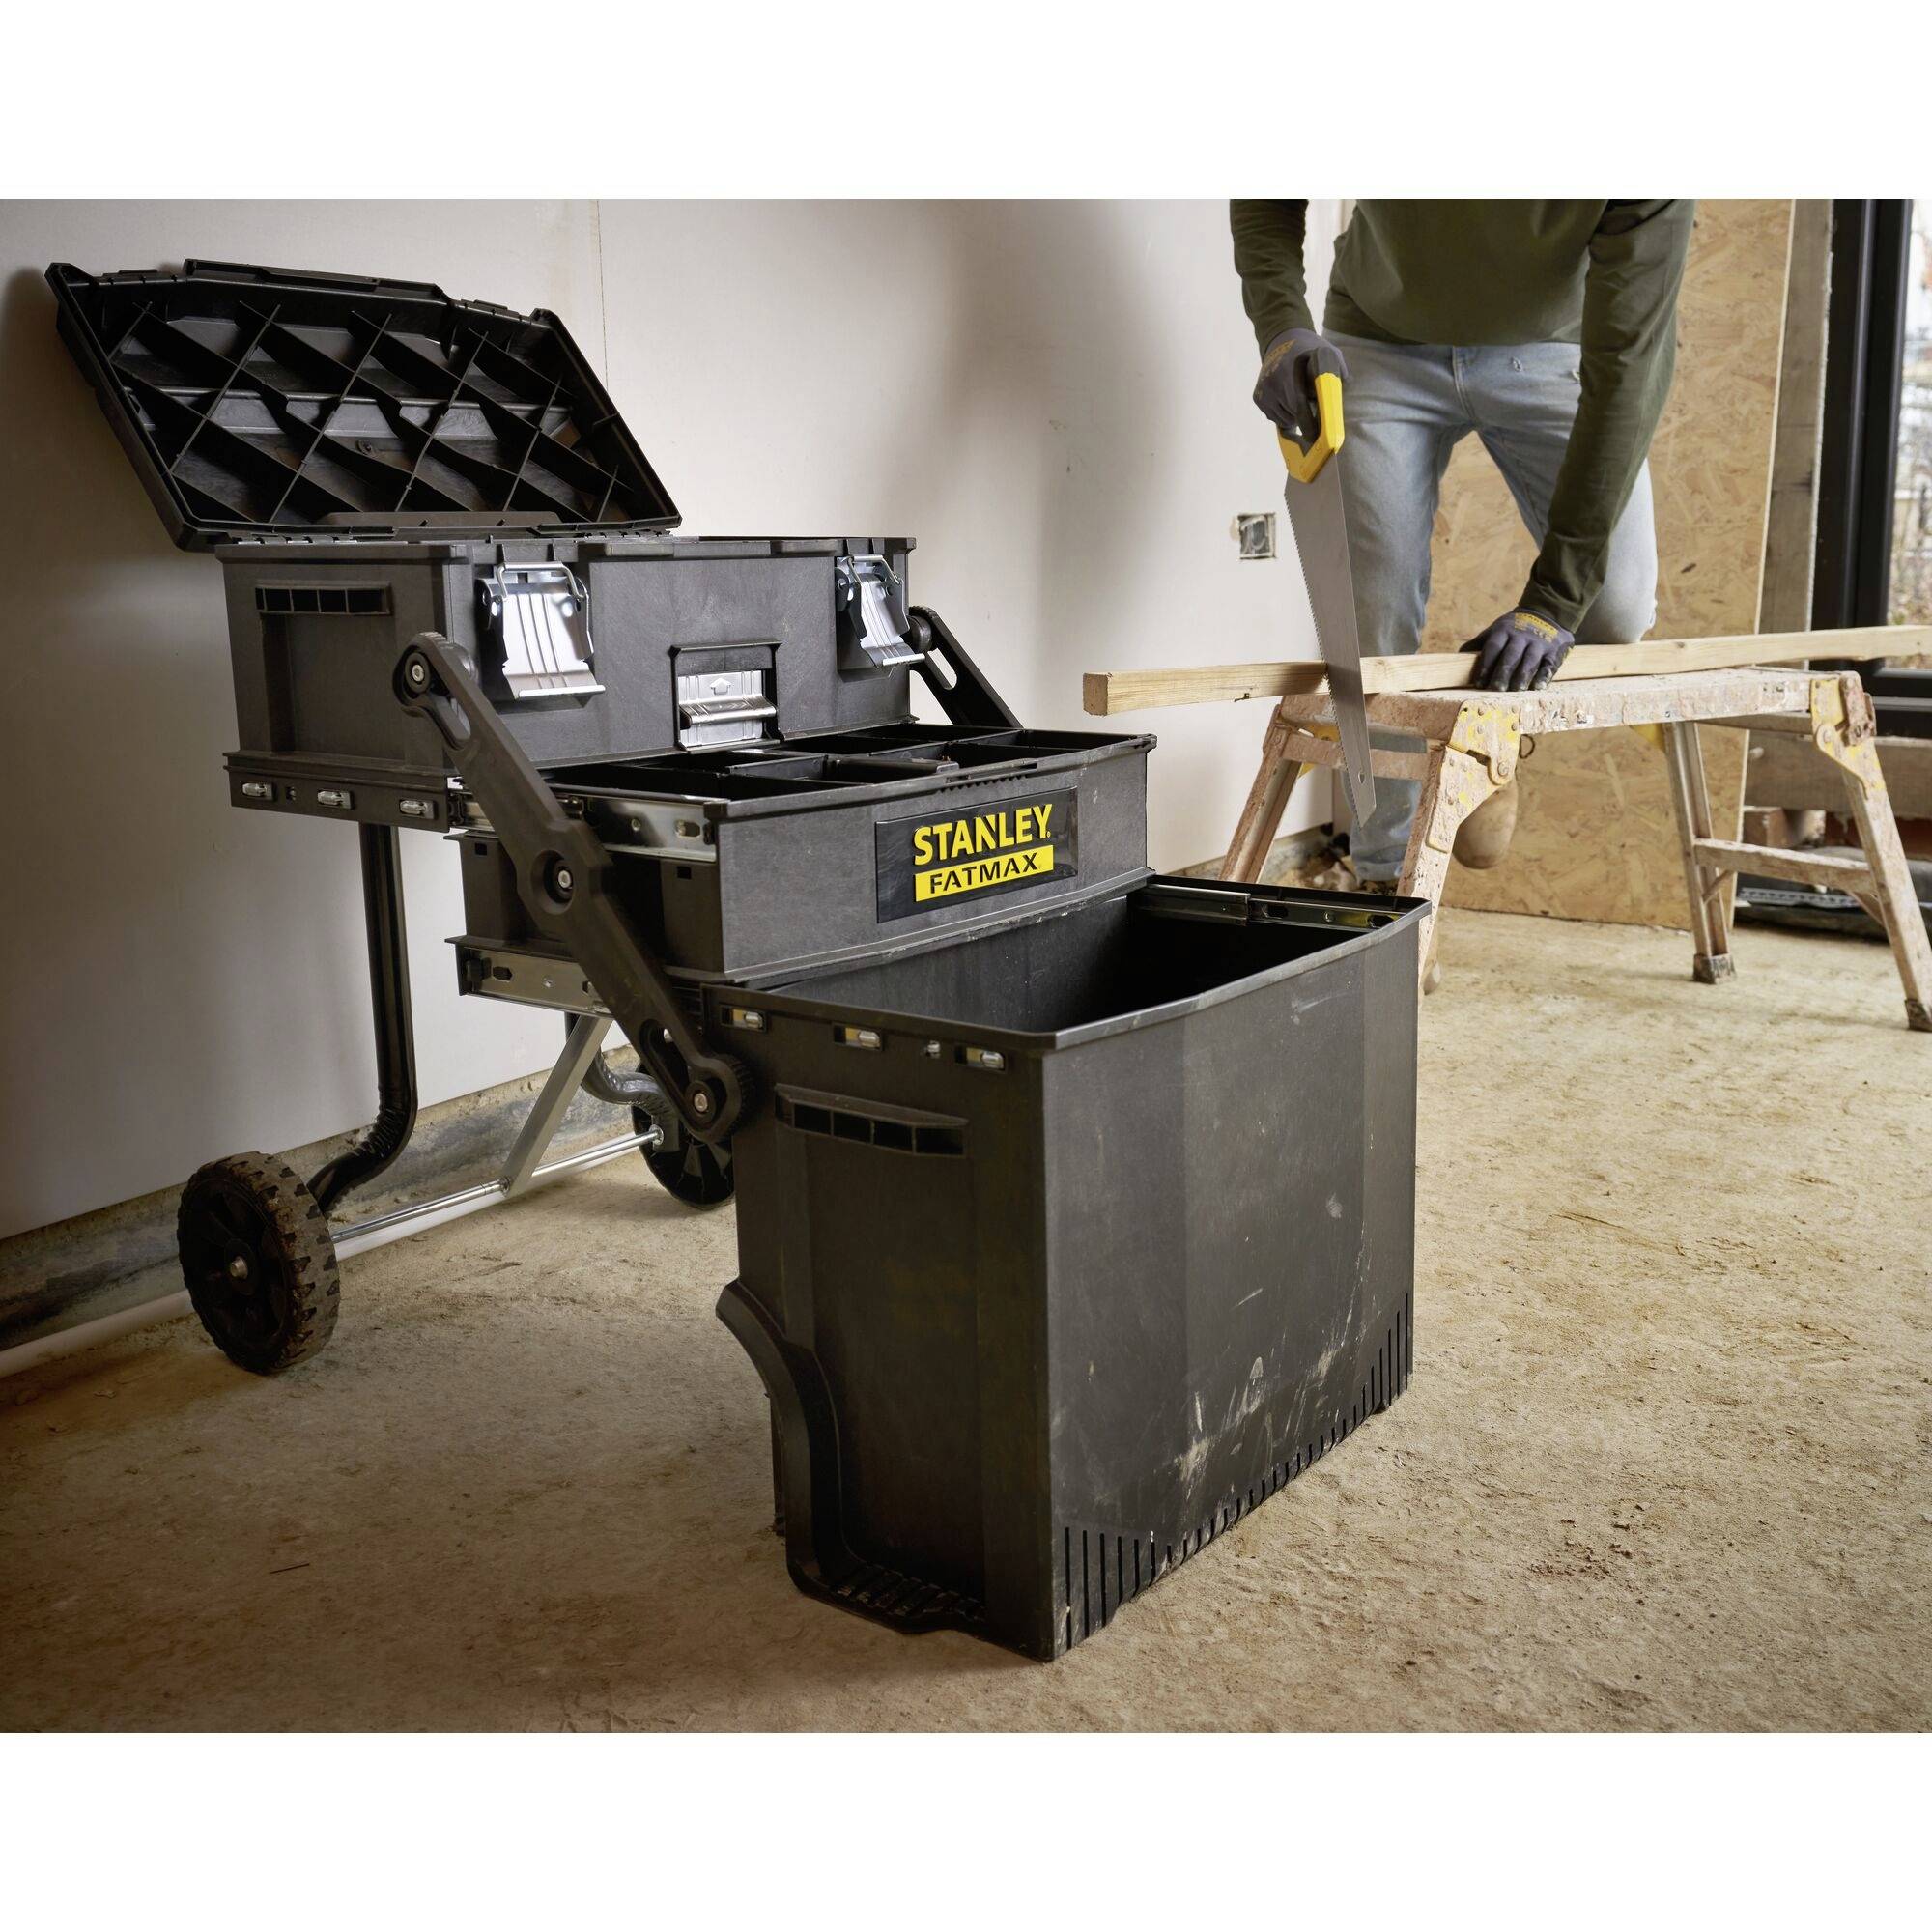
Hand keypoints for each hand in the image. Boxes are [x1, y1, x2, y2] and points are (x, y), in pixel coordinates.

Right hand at [1253, 328, 1347, 442]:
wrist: (1282, 339)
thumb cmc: (1311, 350)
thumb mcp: (1329, 353)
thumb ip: (1339, 371)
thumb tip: (1347, 390)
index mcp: (1293, 369)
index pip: (1300, 405)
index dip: (1310, 424)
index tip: (1319, 436)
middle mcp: (1275, 379)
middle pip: (1294, 415)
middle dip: (1307, 419)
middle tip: (1316, 412)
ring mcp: (1265, 389)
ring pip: (1285, 419)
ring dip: (1295, 416)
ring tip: (1300, 399)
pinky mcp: (1258, 397)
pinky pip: (1274, 418)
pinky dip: (1284, 414)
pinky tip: (1288, 400)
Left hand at [1462, 609, 1574, 691]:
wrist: (1547, 613)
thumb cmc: (1513, 629)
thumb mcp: (1495, 630)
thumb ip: (1479, 644)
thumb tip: (1458, 658)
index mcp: (1503, 631)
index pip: (1493, 648)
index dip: (1485, 665)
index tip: (1478, 683)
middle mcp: (1521, 636)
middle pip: (1511, 655)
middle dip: (1503, 672)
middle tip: (1496, 689)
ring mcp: (1539, 643)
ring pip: (1530, 660)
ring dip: (1522, 675)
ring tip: (1515, 690)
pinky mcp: (1554, 651)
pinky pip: (1549, 664)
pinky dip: (1544, 675)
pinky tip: (1538, 687)